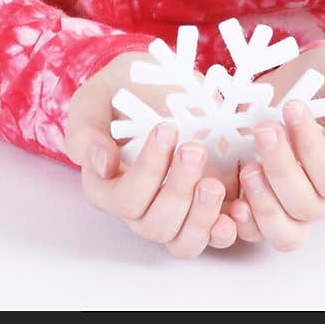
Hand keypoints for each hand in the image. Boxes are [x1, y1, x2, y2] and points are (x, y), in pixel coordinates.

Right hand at [65, 49, 241, 257]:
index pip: (124, 200)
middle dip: (178, 189)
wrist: (158, 81)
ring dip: (201, 217)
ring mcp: (175, 209)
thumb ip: (86, 132)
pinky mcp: (206, 206)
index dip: (147, 171)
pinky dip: (227, 230)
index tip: (167, 128)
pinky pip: (214, 237)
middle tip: (194, 149)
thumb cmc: (121, 91)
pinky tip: (237, 210)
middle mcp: (140, 207)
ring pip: (183, 241)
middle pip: (155, 225)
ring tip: (213, 184)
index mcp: (107, 187)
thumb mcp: (93, 100)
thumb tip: (101, 165)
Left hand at [225, 44, 324, 251]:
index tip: (292, 108)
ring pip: (284, 232)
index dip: (313, 150)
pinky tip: (233, 199)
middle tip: (264, 130)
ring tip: (248, 169)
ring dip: (263, 204)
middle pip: (307, 206)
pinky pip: (256, 232)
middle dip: (281, 168)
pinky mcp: (266, 203)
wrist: (306, 79)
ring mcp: (296, 205)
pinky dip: (243, 222)